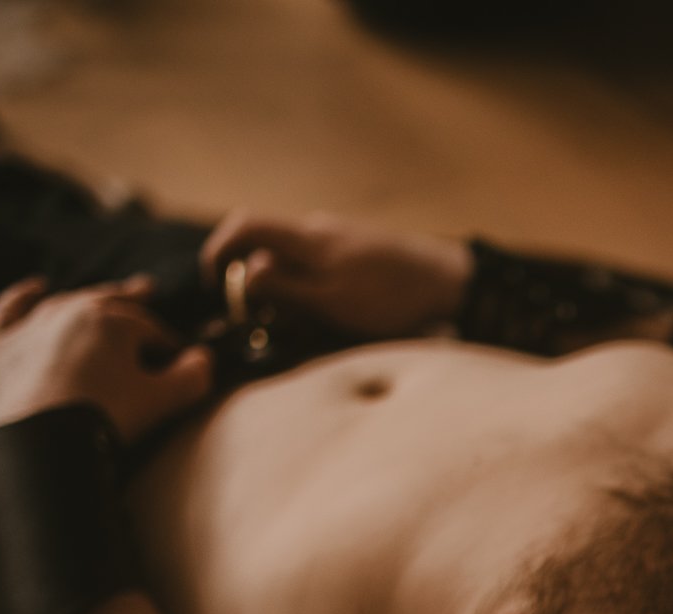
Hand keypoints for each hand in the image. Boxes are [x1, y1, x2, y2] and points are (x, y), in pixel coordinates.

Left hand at [0, 276, 214, 441]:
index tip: (182, 362)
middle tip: (147, 289)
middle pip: (109, 302)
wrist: (36, 447)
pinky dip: (23, 297)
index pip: (151, 330)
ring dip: (88, 296)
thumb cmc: (103, 420)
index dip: (170, 346)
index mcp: (111, 322)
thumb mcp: (161, 402)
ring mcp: (31, 328)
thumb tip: (204, 359)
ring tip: (104, 294)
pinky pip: (10, 311)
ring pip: (66, 303)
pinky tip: (35, 288)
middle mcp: (70, 313)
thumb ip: (191, 378)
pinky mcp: (0, 349)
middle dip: (131, 299)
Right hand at [200, 208, 471, 338]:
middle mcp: (321, 230)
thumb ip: (284, 289)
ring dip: (296, 297)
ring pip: (298, 266)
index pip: (244, 226)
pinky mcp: (362, 253)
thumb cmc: (393, 297)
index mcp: (307, 237)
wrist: (454, 283)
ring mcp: (343, 238)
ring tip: (321, 327)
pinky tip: (345, 318)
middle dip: (263, 289)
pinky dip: (320, 295)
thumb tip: (244, 275)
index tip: (218, 289)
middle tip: (278, 323)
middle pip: (268, 251)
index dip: (220, 254)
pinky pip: (325, 272)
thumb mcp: (331, 302)